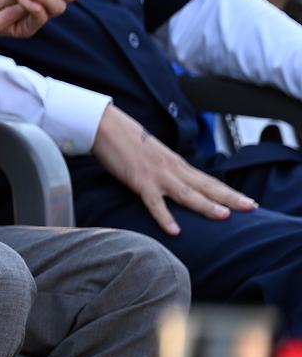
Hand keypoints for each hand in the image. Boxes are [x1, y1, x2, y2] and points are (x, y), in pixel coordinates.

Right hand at [91, 105, 254, 234]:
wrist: (106, 126)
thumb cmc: (127, 141)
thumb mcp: (154, 157)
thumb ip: (167, 171)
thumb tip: (178, 184)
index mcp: (177, 164)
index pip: (208, 180)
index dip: (229, 192)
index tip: (249, 201)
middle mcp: (172, 169)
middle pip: (205, 186)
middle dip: (229, 198)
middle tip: (251, 207)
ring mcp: (157, 175)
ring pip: (186, 193)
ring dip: (206, 205)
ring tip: (224, 216)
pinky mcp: (139, 180)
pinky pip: (154, 202)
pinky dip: (165, 216)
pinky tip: (174, 230)